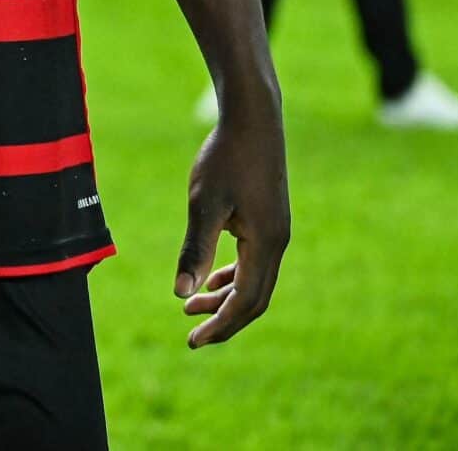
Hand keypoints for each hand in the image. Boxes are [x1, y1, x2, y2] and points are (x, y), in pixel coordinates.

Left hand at [175, 93, 289, 348]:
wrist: (253, 118)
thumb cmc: (226, 157)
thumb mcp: (204, 203)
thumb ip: (195, 248)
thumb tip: (180, 293)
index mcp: (266, 244)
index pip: (245, 301)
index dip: (220, 324)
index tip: (193, 340)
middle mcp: (277, 243)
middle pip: (254, 298)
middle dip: (223, 319)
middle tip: (192, 336)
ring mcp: (276, 231)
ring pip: (254, 280)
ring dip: (224, 297)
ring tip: (190, 307)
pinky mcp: (269, 219)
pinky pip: (253, 262)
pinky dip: (232, 276)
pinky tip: (210, 277)